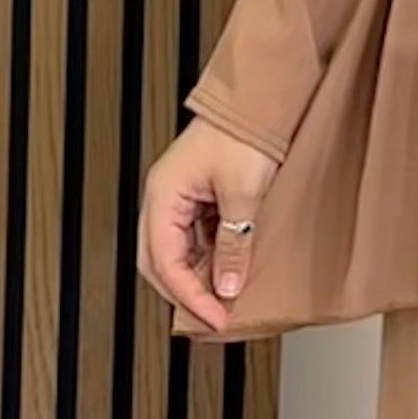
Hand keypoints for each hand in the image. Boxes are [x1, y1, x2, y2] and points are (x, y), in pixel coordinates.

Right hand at [136, 122, 283, 332]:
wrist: (258, 99)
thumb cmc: (244, 133)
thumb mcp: (243, 194)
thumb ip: (233, 244)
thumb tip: (227, 287)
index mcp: (163, 197)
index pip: (164, 263)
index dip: (189, 297)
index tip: (215, 319)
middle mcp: (163, 200)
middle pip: (159, 263)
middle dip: (185, 295)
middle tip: (215, 320)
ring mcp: (178, 199)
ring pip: (176, 254)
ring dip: (197, 280)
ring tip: (225, 302)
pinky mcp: (197, 199)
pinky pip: (195, 241)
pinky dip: (209, 261)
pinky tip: (229, 274)